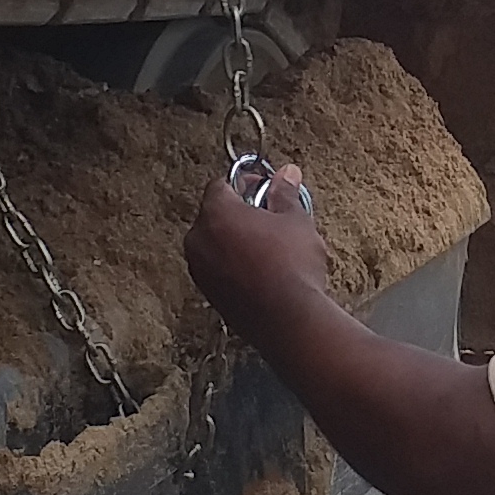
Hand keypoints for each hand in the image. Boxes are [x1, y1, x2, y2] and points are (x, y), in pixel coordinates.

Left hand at [181, 154, 327, 327]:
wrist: (289, 320)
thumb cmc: (291, 266)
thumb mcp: (295, 221)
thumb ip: (285, 194)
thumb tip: (288, 174)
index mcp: (215, 214)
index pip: (221, 185)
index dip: (246, 183)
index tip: (266, 189)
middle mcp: (198, 240)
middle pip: (215, 214)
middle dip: (240, 213)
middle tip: (270, 218)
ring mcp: (200, 270)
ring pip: (215, 243)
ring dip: (236, 240)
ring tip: (269, 247)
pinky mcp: (209, 294)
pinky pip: (217, 268)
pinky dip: (233, 264)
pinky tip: (262, 270)